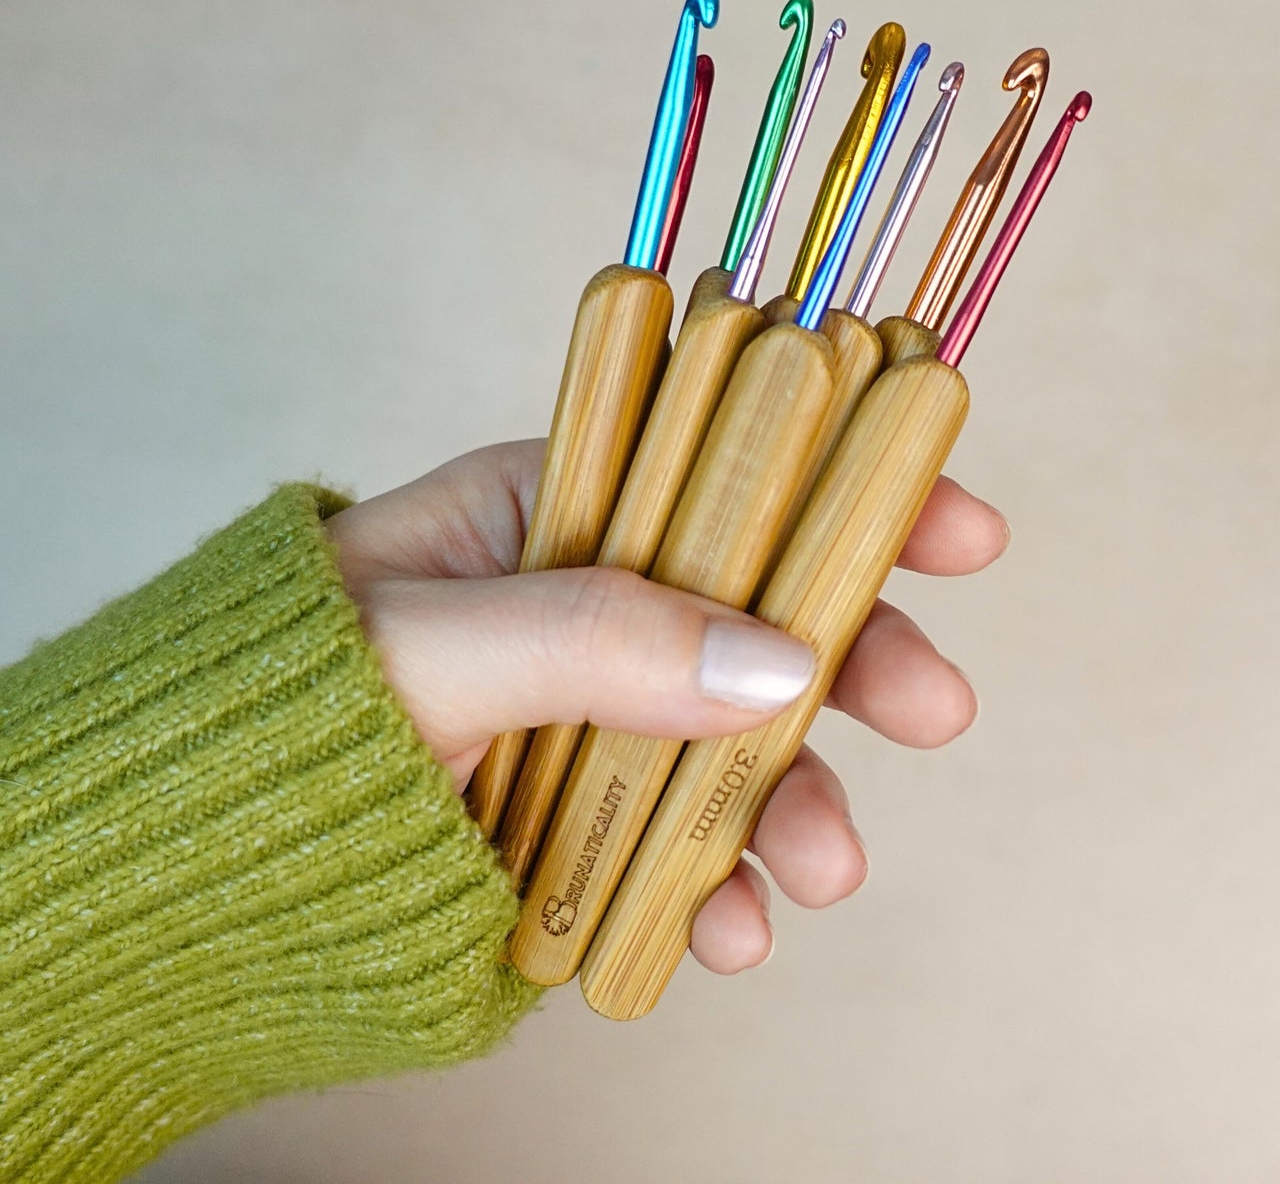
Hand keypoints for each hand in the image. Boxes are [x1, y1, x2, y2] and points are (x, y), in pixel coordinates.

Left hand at [326, 440, 1008, 975]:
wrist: (191, 868)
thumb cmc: (278, 710)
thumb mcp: (430, 648)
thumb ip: (595, 639)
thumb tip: (781, 659)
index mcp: (550, 513)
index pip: (721, 476)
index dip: (846, 490)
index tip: (957, 527)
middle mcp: (587, 607)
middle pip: (757, 615)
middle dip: (855, 661)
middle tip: (933, 708)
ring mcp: (592, 719)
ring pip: (733, 745)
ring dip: (796, 804)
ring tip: (821, 872)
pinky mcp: (582, 823)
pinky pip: (676, 849)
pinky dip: (713, 894)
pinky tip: (722, 936)